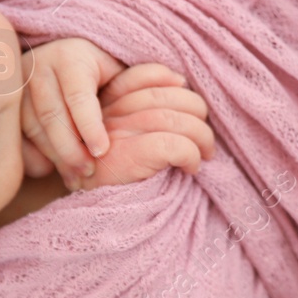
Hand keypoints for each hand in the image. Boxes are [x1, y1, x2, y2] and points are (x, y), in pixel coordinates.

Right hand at [17, 38, 201, 186]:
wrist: (54, 69)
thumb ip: (144, 78)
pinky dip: (32, 153)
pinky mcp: (4, 102)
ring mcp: (17, 84)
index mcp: (70, 56)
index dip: (89, 125)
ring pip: (30, 125)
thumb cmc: (95, 74)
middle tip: (88, 172)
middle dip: (70, 147)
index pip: (78, 95)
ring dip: (53, 153)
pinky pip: (14, 133)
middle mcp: (39, 65)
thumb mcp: (117, 72)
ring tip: (73, 176)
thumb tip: (179, 82)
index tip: (102, 151)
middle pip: (51, 113)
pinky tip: (48, 169)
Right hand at [68, 62, 214, 189]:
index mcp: (104, 107)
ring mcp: (117, 134)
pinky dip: (191, 155)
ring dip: (202, 136)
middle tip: (204, 136)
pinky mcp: (128, 156)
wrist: (91, 221)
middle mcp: (108, 116)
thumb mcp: (118, 144)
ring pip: (175, 120)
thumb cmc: (112, 183)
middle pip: (164, 95)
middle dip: (195, 110)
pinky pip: (175, 145)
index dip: (167, 79)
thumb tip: (179, 89)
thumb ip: (136, 118)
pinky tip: (191, 169)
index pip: (140, 76)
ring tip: (205, 154)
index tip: (184, 91)